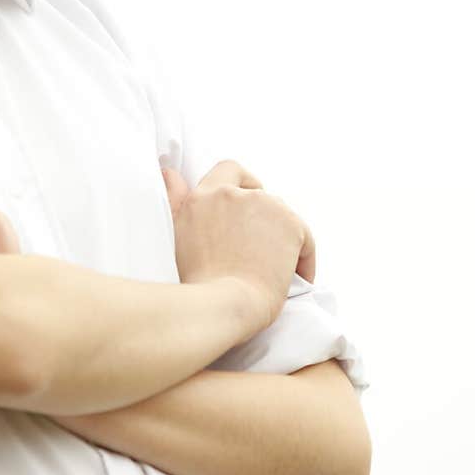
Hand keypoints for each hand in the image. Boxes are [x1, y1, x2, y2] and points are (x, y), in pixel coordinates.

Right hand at [169, 159, 314, 327]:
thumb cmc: (198, 282)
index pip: (229, 169)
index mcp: (203, 196)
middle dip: (263, 220)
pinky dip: (303, 258)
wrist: (224, 305)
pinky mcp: (290, 224)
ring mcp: (264, 205)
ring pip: (282, 216)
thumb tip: (170, 172)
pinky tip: (296, 278)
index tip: (247, 203)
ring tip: (275, 268)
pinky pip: (304, 240)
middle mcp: (233, 194)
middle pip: (260, 196)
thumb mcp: (176, 233)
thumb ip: (174, 198)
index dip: (243, 183)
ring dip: (280, 238)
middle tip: (259, 251)